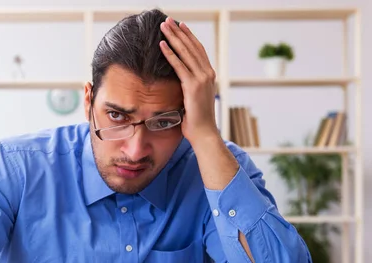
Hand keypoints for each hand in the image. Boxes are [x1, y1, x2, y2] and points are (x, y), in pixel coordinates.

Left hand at [159, 17, 218, 143]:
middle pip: (192, 47)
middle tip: (169, 20)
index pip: (198, 51)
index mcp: (209, 76)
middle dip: (179, 32)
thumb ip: (188, 87)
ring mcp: (201, 79)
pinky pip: (179, 66)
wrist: (204, 133)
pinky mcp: (192, 86)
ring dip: (173, 38)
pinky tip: (162, 45)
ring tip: (163, 27)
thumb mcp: (193, 99)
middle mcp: (207, 74)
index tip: (180, 26)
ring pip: (185, 53)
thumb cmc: (196, 120)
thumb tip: (179, 83)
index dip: (189, 37)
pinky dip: (170, 54)